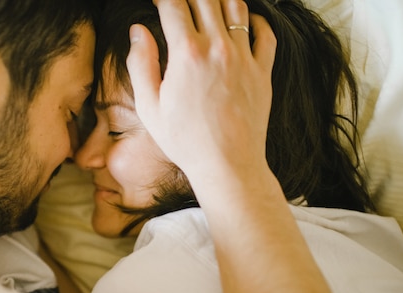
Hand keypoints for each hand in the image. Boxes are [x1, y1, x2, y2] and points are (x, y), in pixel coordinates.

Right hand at [127, 0, 275, 190]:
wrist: (227, 164)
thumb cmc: (184, 141)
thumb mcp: (149, 107)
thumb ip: (140, 64)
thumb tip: (138, 32)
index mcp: (186, 54)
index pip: (173, 5)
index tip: (158, 2)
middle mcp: (218, 47)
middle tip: (180, 5)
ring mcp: (244, 57)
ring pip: (235, 7)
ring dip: (218, 0)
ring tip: (207, 5)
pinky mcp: (263, 71)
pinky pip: (264, 33)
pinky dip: (254, 20)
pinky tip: (243, 22)